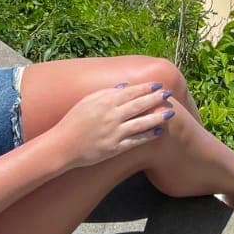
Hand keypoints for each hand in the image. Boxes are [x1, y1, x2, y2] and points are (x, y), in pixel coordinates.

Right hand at [55, 80, 173, 168]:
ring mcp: (114, 133)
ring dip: (157, 117)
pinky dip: (148, 136)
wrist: (63, 145)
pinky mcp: (114, 148)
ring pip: (141, 123)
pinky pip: (136, 141)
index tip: (159, 85)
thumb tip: (125, 86)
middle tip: (169, 94)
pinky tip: (159, 131)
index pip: (131, 92)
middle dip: (156, 99)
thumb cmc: (74, 120)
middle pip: (139, 105)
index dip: (146, 88)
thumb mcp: (87, 101)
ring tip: (170, 113)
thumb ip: (107, 92)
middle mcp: (111, 116)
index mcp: (104, 102)